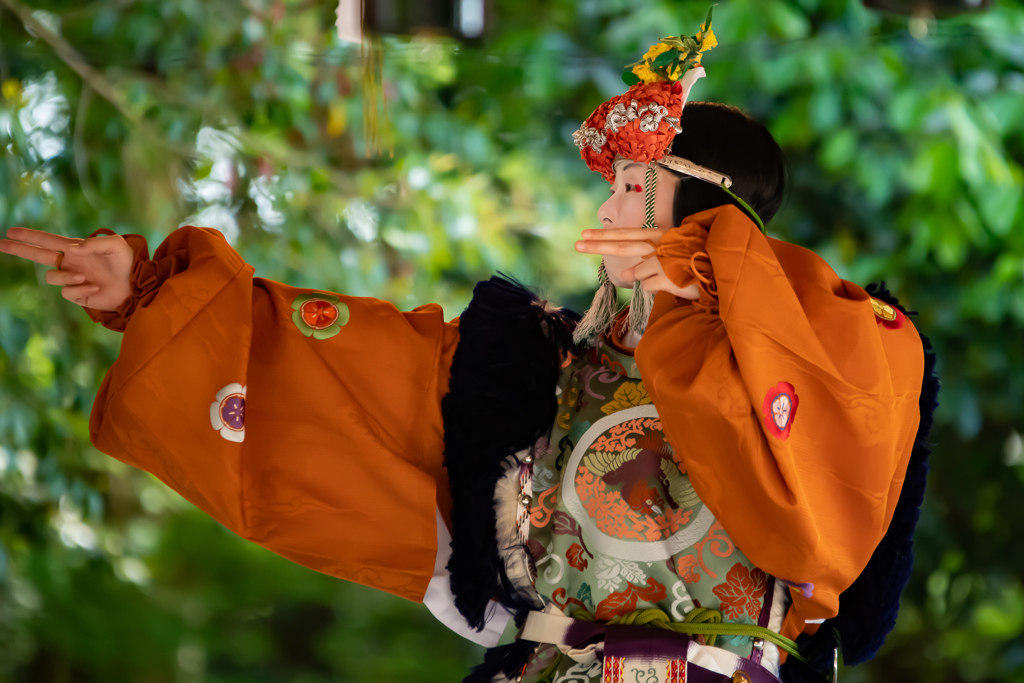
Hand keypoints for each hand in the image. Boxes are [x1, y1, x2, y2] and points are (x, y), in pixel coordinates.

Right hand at [0, 228, 132, 310]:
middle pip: (37, 254)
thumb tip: (72, 249)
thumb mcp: (117, 246)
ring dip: (67, 277)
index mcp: (76, 248)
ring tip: (87, 278)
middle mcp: (70, 262)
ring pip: (52, 277)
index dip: (30, 236)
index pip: (48, 240)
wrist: (136, 287)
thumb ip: (95, 244)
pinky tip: (96, 288)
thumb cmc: (127, 263)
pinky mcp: (77, 294)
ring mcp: (72, 278)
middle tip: (0, 243)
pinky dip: (82, 290)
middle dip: (19, 249)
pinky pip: (68, 292)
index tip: (11, 231)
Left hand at [575, 227, 699, 299]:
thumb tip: (626, 274)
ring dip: (646, 277)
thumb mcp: (670, 256)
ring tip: (667, 275)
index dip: (605, 234)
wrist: (720, 269)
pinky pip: (651, 287)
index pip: (626, 234)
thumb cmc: (694, 262)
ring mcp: (662, 260)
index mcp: (658, 236)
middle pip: (622, 245)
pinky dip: (659, 288)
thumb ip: (646, 262)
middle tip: (577, 244)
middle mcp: (658, 244)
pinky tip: (674, 284)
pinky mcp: (667, 276)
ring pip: (638, 273)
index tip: (585, 234)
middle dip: (598, 244)